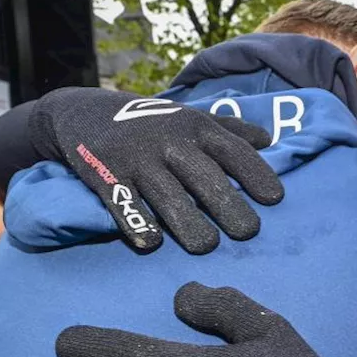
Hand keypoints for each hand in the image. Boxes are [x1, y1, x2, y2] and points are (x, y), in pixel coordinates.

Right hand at [34, 88, 283, 253]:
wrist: (82, 111)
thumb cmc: (150, 121)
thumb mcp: (188, 117)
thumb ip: (228, 129)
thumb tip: (271, 141)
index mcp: (195, 127)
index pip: (233, 150)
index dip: (255, 173)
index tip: (274, 199)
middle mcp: (169, 141)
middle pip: (204, 176)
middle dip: (228, 204)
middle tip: (248, 232)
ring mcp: (136, 159)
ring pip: (167, 195)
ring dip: (188, 222)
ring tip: (206, 245)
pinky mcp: (105, 175)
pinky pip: (123, 204)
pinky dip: (137, 223)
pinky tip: (152, 242)